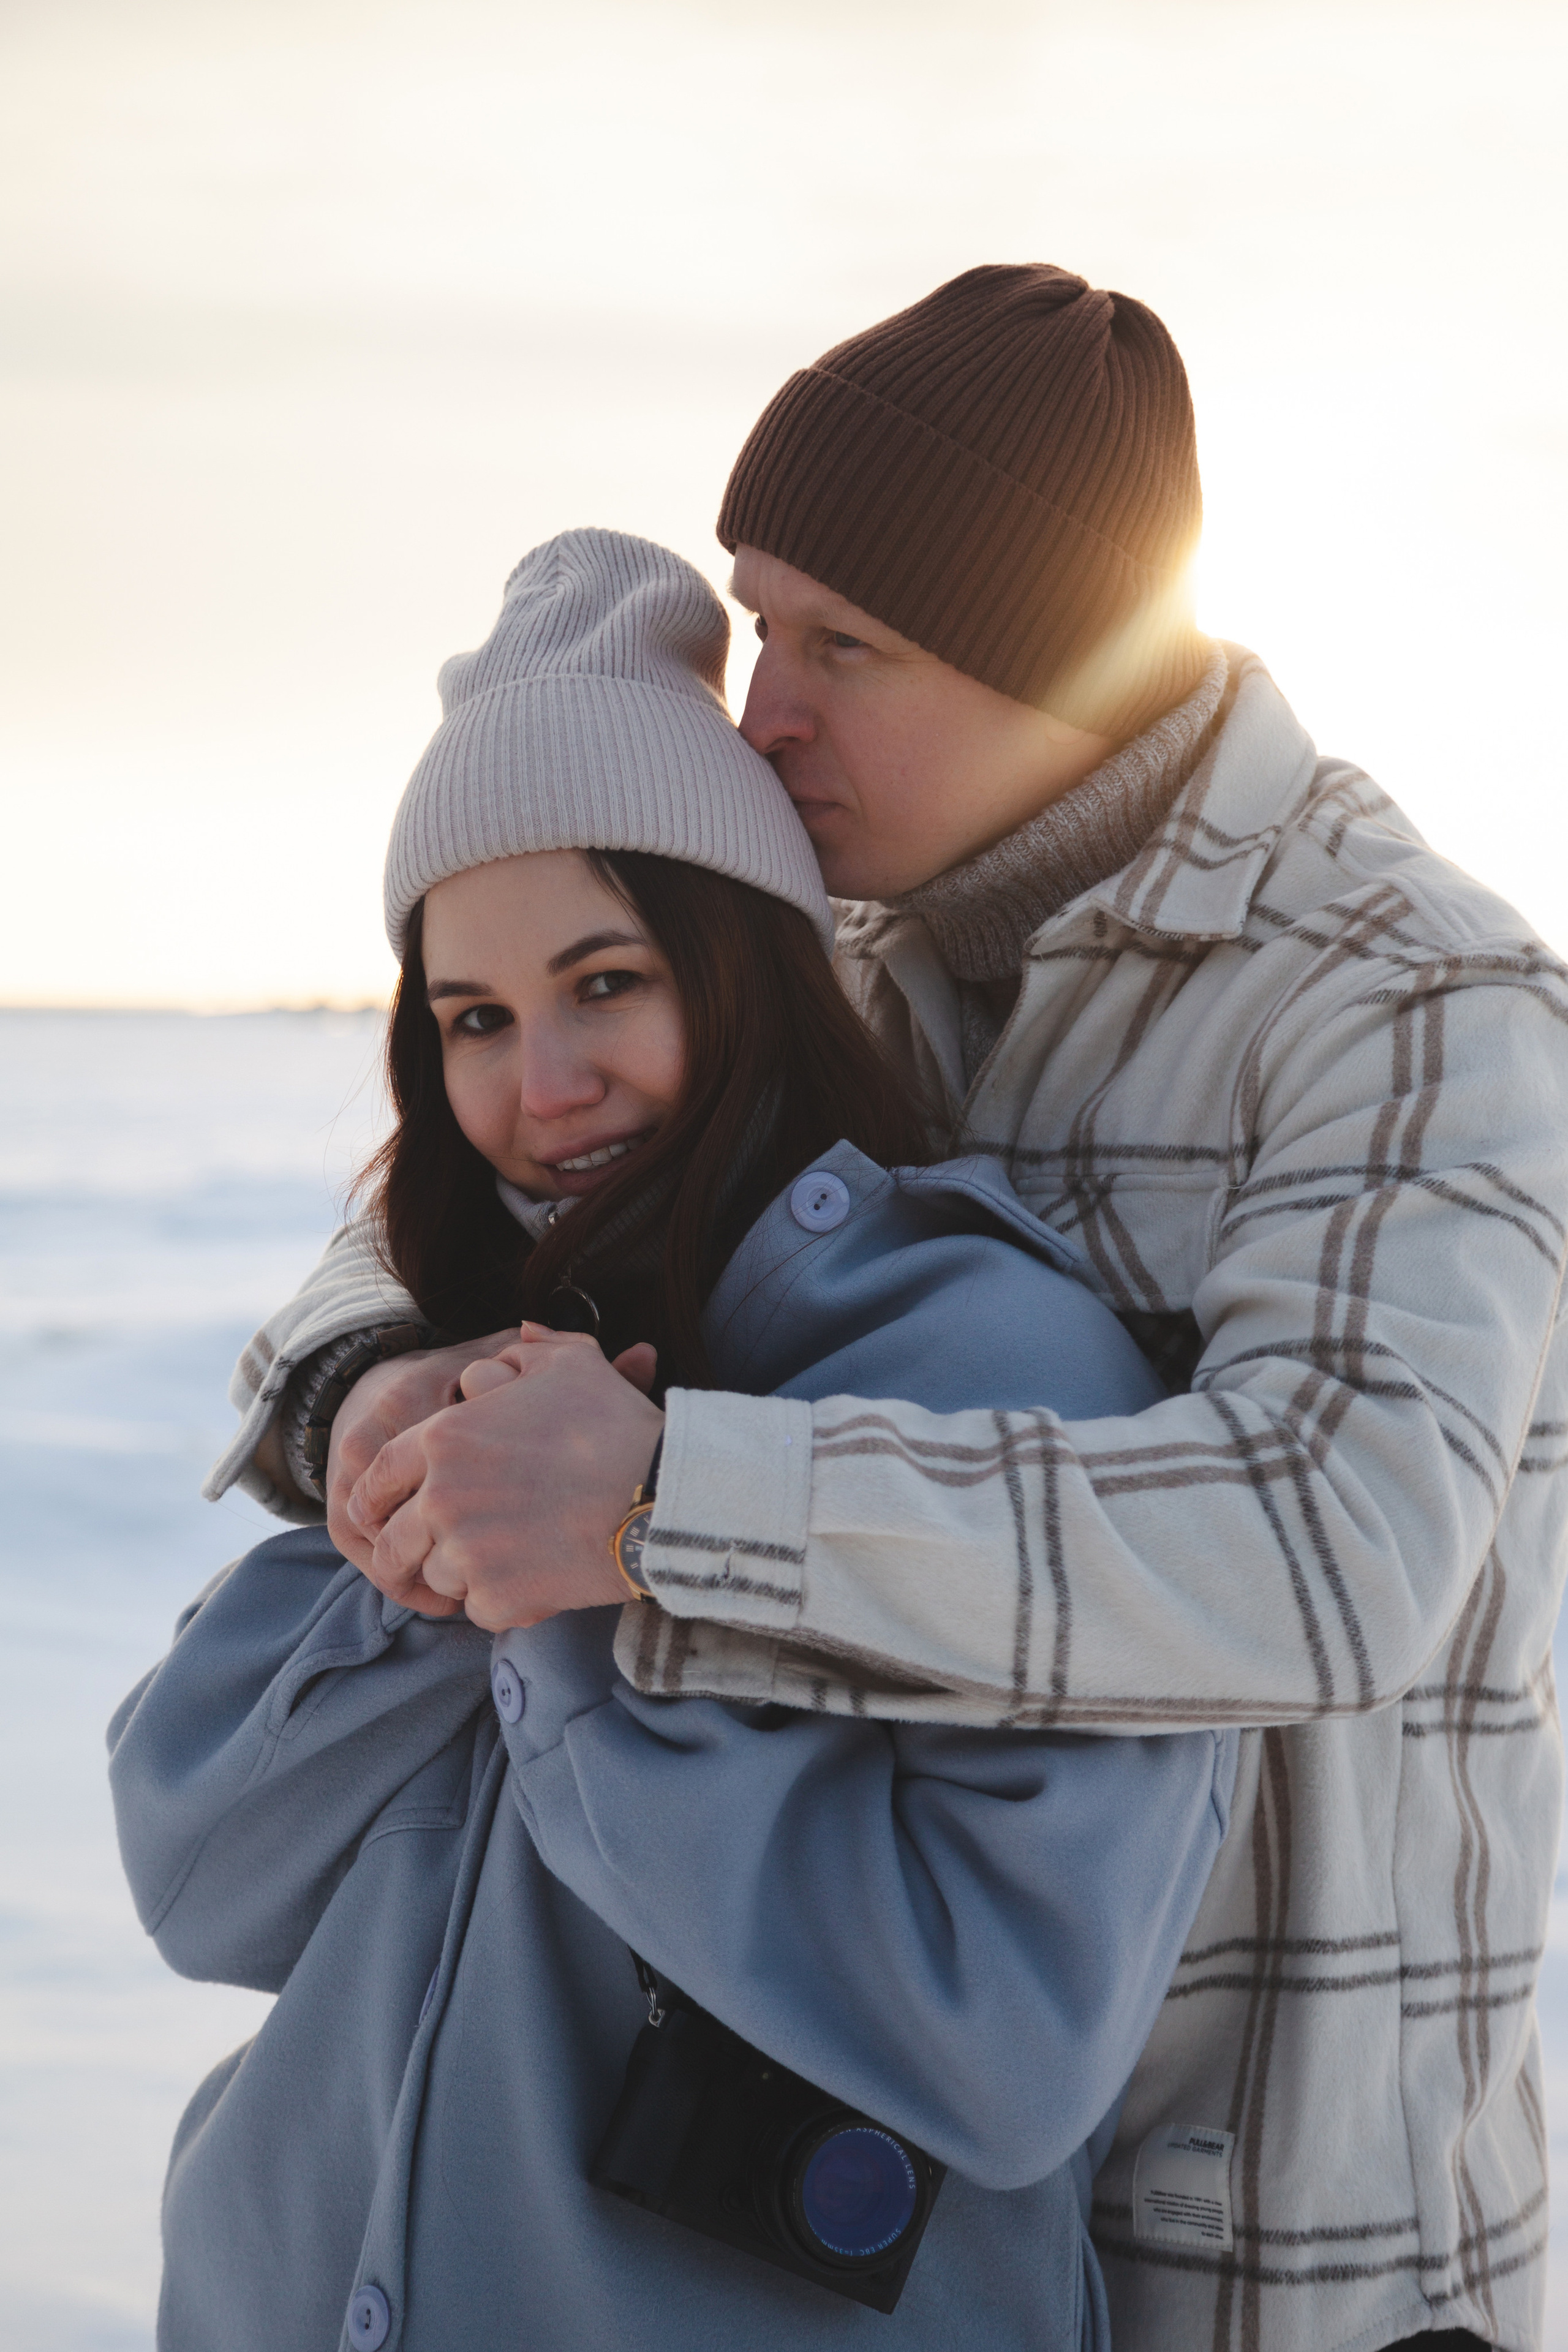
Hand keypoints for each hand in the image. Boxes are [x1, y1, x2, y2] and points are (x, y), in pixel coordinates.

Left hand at [346, 1325, 665, 1629]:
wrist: (660, 1495)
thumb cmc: (613, 1424)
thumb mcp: (569, 1364)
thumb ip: (526, 1349)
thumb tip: (517, 1335)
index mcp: (442, 1440)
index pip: (376, 1476)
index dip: (372, 1495)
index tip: (378, 1511)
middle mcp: (442, 1500)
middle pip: (392, 1541)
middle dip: (403, 1548)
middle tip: (426, 1552)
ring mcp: (468, 1555)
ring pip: (434, 1577)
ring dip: (456, 1572)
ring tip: (494, 1557)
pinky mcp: (500, 1599)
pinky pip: (477, 1607)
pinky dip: (497, 1598)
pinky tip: (528, 1577)